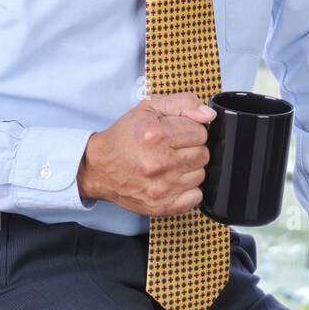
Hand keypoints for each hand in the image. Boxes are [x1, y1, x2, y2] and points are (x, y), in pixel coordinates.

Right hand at [77, 93, 214, 215]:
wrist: (99, 167)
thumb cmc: (125, 137)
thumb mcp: (149, 108)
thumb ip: (183, 103)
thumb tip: (208, 115)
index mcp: (155, 134)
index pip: (200, 132)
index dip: (190, 130)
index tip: (177, 133)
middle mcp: (158, 162)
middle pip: (203, 154)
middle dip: (191, 149)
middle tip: (172, 149)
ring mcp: (161, 187)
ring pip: (200, 175)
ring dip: (189, 169)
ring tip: (170, 164)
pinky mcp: (161, 206)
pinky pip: (196, 197)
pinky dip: (187, 189)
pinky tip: (172, 181)